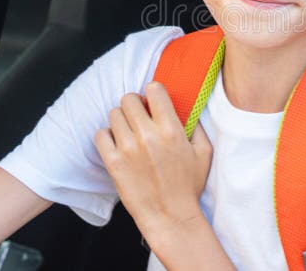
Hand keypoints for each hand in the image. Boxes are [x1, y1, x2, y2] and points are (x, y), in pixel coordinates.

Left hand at [94, 82, 212, 234]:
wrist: (170, 216)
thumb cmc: (188, 186)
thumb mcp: (204, 152)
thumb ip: (197, 126)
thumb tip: (186, 108)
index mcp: (171, 129)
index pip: (154, 90)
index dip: (153, 92)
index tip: (154, 101)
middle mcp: (148, 135)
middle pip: (129, 99)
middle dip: (135, 104)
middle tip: (140, 116)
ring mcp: (128, 148)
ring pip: (114, 114)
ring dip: (122, 119)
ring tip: (130, 131)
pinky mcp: (114, 162)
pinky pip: (101, 134)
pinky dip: (108, 135)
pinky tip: (118, 143)